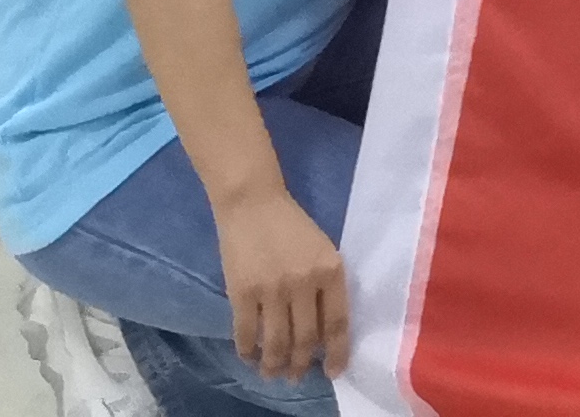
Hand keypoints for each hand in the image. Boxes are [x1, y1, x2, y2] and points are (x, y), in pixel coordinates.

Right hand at [210, 186, 351, 383]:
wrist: (253, 202)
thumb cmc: (292, 227)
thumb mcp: (323, 252)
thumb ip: (326, 288)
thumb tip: (322, 335)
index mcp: (330, 271)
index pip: (337, 324)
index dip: (336, 354)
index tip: (333, 372)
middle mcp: (304, 282)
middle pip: (305, 340)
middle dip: (301, 365)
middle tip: (296, 377)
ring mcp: (272, 288)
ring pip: (276, 342)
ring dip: (274, 365)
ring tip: (272, 374)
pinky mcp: (242, 291)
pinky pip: (246, 332)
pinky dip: (248, 351)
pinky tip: (250, 357)